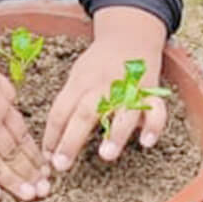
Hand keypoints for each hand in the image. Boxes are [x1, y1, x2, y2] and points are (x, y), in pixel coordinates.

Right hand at [0, 43, 50, 201]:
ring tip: (27, 196)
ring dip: (13, 182)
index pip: (23, 137)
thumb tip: (14, 105)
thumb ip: (4, 90)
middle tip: (43, 191)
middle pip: (13, 154)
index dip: (35, 156)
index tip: (44, 170)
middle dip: (30, 174)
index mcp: (0, 106)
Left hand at [42, 16, 166, 172]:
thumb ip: (71, 102)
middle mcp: (103, 86)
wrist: (129, 36)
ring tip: (105, 155)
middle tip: (61, 165)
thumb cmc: (98, 63)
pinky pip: (156, 110)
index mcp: (80, 82)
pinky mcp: (152, 92)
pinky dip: (153, 125)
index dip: (51, 134)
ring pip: (121, 112)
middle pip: (85, 113)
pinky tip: (146, 142)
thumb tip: (57, 139)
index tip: (46, 158)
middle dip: (71, 140)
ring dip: (114, 134)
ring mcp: (128, 89)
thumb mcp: (77, 76)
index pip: (60, 110)